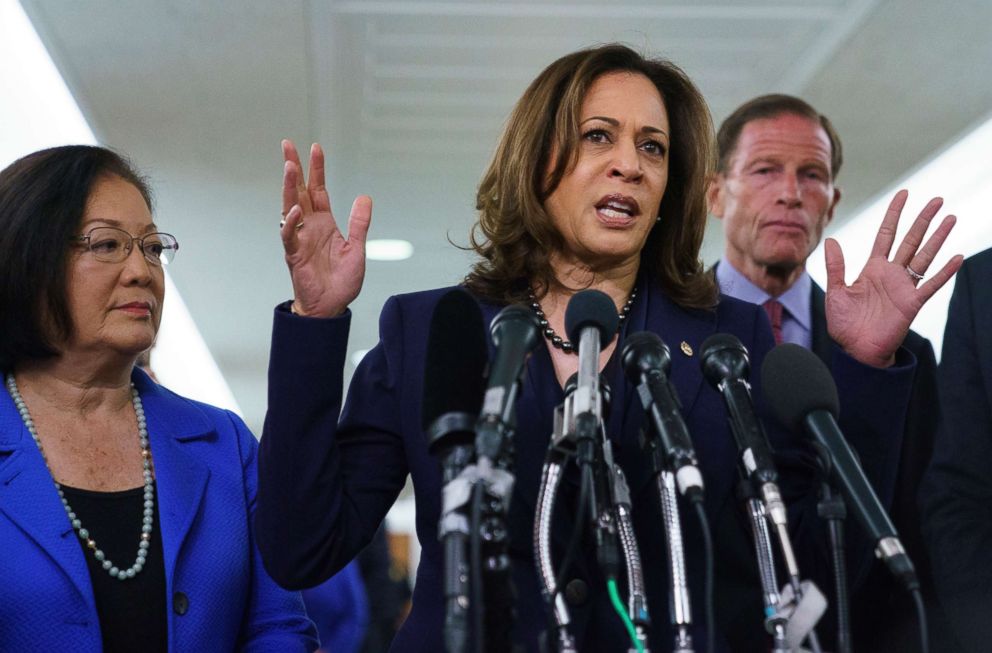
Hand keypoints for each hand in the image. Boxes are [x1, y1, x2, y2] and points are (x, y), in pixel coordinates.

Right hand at [280, 139, 370, 317]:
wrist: (330, 307)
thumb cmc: (341, 282)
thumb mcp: (357, 249)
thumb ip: (359, 224)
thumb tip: (364, 197)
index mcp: (325, 223)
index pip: (319, 190)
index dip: (317, 169)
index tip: (315, 148)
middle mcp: (309, 226)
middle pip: (299, 191)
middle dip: (294, 167)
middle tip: (288, 145)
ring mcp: (300, 239)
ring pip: (290, 206)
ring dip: (289, 187)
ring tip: (290, 166)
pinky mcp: (294, 254)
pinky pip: (290, 235)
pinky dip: (291, 222)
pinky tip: (296, 210)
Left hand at [824, 190, 961, 366]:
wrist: (856, 350)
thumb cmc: (845, 324)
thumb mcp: (836, 292)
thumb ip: (836, 267)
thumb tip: (831, 240)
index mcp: (872, 268)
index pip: (886, 234)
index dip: (894, 214)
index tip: (904, 194)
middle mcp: (891, 274)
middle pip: (910, 240)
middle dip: (922, 220)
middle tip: (937, 199)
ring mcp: (903, 287)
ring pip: (924, 256)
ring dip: (937, 238)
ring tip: (950, 218)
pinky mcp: (912, 303)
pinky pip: (931, 284)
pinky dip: (944, 271)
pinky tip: (957, 256)